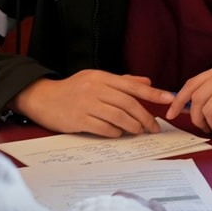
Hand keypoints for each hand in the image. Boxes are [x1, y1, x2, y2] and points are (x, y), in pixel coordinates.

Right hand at [12, 70, 174, 136]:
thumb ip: (122, 81)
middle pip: (128, 103)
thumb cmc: (72, 89)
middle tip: (153, 127)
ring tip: (139, 131)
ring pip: (118, 117)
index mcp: (101, 77)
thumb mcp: (95, 78)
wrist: (42, 98)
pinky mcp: (78, 120)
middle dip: (145, 117)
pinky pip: (103, 128)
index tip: (169, 98)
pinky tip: (118, 134)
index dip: (152, 92)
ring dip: (132, 126)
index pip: (132, 85)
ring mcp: (86, 104)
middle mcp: (95, 89)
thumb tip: (146, 80)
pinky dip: (115, 132)